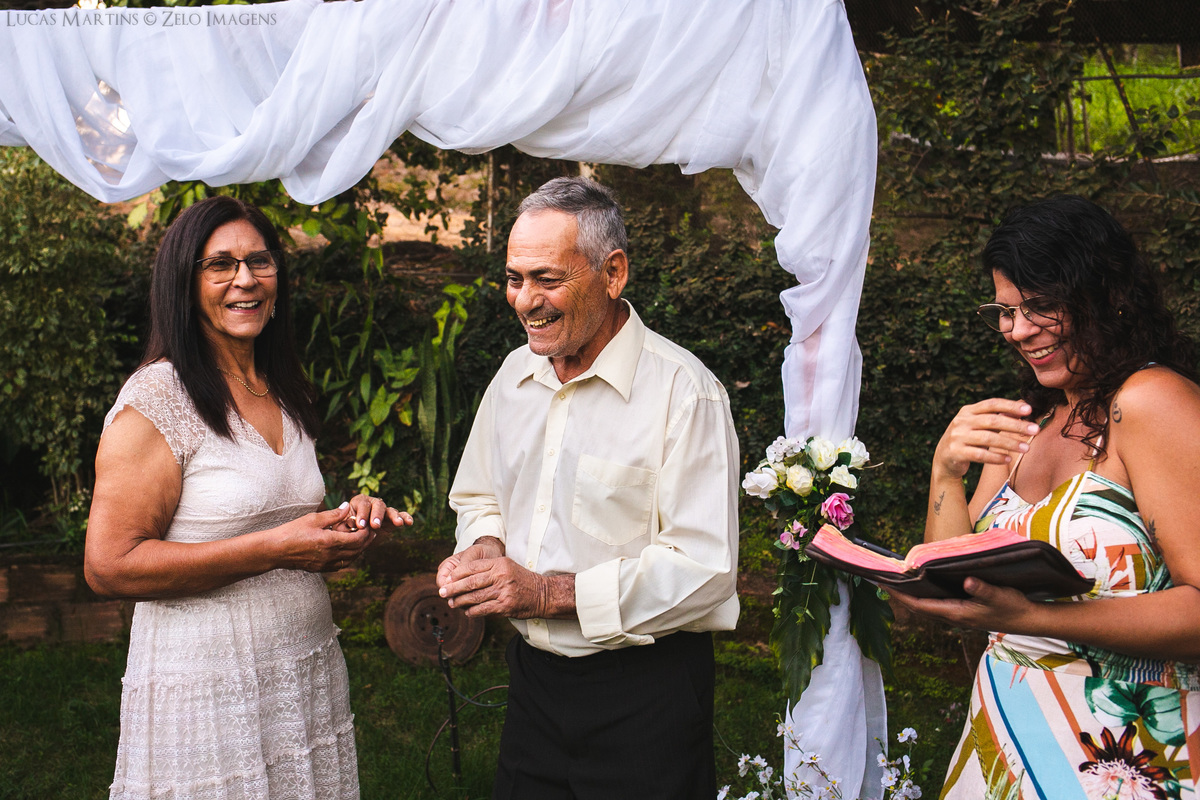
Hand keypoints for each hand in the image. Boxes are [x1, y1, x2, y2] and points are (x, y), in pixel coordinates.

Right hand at [274, 506, 373, 572]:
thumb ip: (333, 515)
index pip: (357, 540)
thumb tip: (347, 507)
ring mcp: (325, 564)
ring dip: (358, 551)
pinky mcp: (320, 569)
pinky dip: (348, 558)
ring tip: (362, 541)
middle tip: (371, 533)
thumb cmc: (292, 531)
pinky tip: (347, 551)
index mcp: (330, 542)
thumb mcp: (313, 519)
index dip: (366, 533)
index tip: (368, 526)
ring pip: (350, 560)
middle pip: (356, 551)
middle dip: (365, 542)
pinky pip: (340, 565)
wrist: (275, 550)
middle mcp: (330, 556)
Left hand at [335, 494, 413, 533]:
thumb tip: (347, 523)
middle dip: (377, 515)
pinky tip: (409, 522)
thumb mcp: (339, 526)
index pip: (362, 504)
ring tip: (398, 523)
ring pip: (390, 510)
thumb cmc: (344, 530)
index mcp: (359, 502)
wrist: (354, 537)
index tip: (360, 525)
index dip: (362, 514)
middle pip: (378, 505)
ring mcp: (384, 511)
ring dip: (394, 516)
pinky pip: (401, 516)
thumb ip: (342, 524)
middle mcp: (373, 504)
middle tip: (375, 525)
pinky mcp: (392, 520)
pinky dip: (405, 517)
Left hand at [437, 539, 573, 618]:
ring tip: (452, 603)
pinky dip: (472, 611)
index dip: (457, 574)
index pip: (472, 567)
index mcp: (499, 564)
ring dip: (460, 602)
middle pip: (470, 582)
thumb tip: (464, 576)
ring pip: (474, 597)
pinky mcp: (504, 606)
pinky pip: (483, 609)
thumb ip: (488, 569)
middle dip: (453, 588)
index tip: (447, 579)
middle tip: (442, 592)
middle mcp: (500, 576)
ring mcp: (502, 592)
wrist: (542, 594)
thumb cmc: (522, 579)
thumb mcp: (507, 566)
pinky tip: (467, 612)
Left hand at [888, 577, 1035, 632]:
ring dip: (911, 595)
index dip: (901, 595)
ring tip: (896, 581)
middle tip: (882, 580)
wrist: (1029, 620)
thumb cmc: (1013, 607)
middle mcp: (953, 616)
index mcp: (956, 613)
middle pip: (919, 606)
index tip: (884, 584)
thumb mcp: (1000, 595)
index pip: (920, 605)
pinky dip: (925, 595)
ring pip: (927, 606)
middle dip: (900, 595)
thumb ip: (983, 589)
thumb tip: (968, 582)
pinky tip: (922, 585)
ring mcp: (958, 615)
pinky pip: (937, 604)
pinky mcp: (964, 612)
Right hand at [933, 398, 1039, 478]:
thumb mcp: (976, 425)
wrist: (943, 458)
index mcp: (968, 411)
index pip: (992, 404)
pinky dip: (995, 457)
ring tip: (1026, 448)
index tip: (1029, 410)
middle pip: (993, 421)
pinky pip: (980, 455)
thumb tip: (1023, 410)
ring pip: (988, 438)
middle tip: (1035, 430)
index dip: (1010, 406)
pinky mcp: (956, 452)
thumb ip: (995, 418)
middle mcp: (961, 421)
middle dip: (1016, 425)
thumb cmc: (967, 439)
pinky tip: (1008, 459)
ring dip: (1010, 443)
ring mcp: (957, 437)